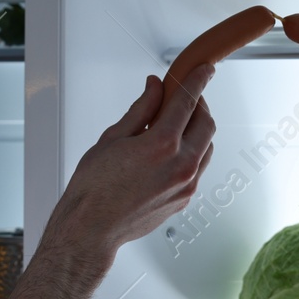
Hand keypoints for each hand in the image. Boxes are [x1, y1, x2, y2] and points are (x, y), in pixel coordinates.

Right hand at [45, 65, 215, 272]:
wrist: (91, 228)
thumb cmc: (93, 188)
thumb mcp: (112, 138)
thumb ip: (140, 110)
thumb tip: (154, 88)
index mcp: (161, 145)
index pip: (188, 101)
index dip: (197, 80)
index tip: (204, 70)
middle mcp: (181, 165)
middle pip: (206, 123)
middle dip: (198, 104)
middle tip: (184, 96)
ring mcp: (186, 185)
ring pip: (207, 146)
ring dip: (198, 129)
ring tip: (176, 124)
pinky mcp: (185, 199)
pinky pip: (199, 167)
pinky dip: (192, 151)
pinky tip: (173, 150)